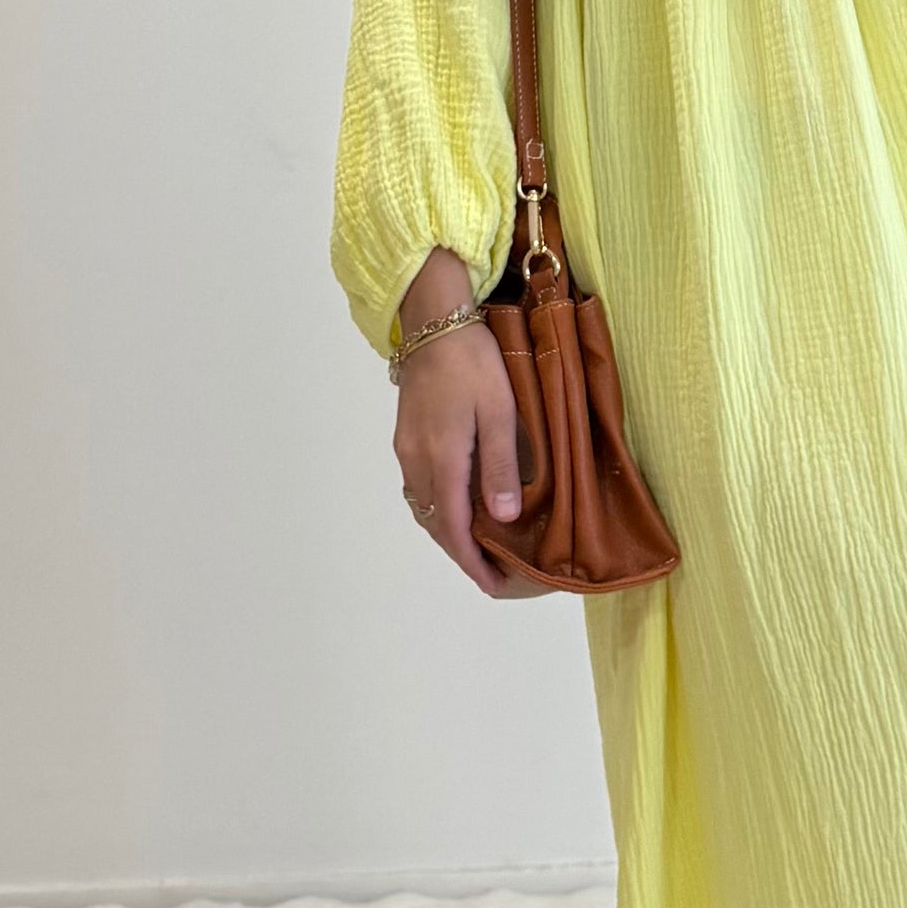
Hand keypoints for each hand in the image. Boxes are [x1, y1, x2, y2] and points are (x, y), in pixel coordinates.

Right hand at [394, 321, 555, 596]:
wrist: (434, 322)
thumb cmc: (473, 362)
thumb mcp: (499, 412)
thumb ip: (499, 467)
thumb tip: (501, 519)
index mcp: (442, 459)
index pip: (453, 527)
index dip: (472, 562)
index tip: (492, 585)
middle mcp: (416, 461)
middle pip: (434, 523)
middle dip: (460, 554)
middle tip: (490, 574)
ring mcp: (406, 449)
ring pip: (423, 507)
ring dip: (447, 532)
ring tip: (476, 547)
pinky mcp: (405, 436)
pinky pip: (418, 487)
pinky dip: (437, 508)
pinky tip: (455, 507)